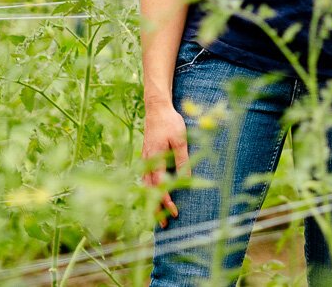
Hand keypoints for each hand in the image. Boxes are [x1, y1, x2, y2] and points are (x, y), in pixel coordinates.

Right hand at [142, 104, 188, 225]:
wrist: (157, 108)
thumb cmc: (170, 122)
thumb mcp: (181, 140)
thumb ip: (182, 160)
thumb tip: (187, 179)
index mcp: (156, 158)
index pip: (160, 186)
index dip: (166, 202)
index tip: (174, 213)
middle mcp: (147, 161)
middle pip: (150, 190)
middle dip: (156, 208)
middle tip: (163, 225)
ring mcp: (145, 159)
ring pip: (145, 185)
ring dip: (151, 200)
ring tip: (156, 215)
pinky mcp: (146, 156)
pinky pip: (145, 177)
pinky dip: (149, 189)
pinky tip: (153, 194)